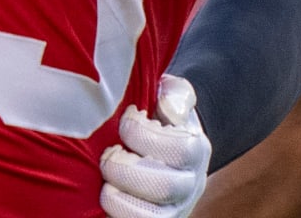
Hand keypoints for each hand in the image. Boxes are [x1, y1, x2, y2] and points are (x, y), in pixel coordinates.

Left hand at [100, 75, 210, 217]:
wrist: (166, 151)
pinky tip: (105, 197)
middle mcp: (189, 186)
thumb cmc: (162, 119)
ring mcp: (173, 211)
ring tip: (106, 183)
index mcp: (195, 150)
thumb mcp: (173, 98)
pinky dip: (117, 216)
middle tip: (108, 156)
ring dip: (120, 201)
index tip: (125, 120)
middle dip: (127, 171)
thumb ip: (176, 95)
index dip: (145, 136)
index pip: (179, 149)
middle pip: (165, 188)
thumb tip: (169, 107)